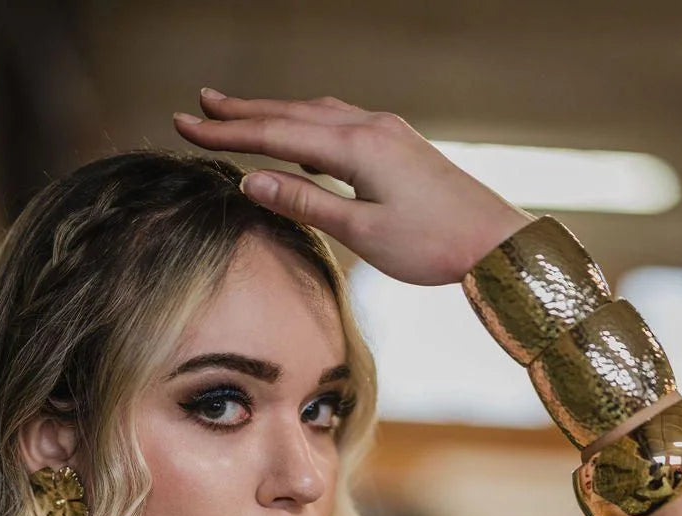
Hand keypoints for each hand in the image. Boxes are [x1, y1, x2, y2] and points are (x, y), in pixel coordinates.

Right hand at [173, 90, 533, 285]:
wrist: (496, 241)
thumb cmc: (433, 245)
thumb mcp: (362, 233)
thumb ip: (306, 203)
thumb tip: (253, 182)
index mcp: (357, 147)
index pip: (276, 133)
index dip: (227, 131)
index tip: (186, 123)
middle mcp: (371, 127)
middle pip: (293, 112)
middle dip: (243, 111)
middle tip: (199, 105)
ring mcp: (387, 132)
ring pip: (317, 114)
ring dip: (275, 113)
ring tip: (239, 114)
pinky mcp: (399, 145)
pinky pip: (341, 125)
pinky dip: (309, 126)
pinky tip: (300, 137)